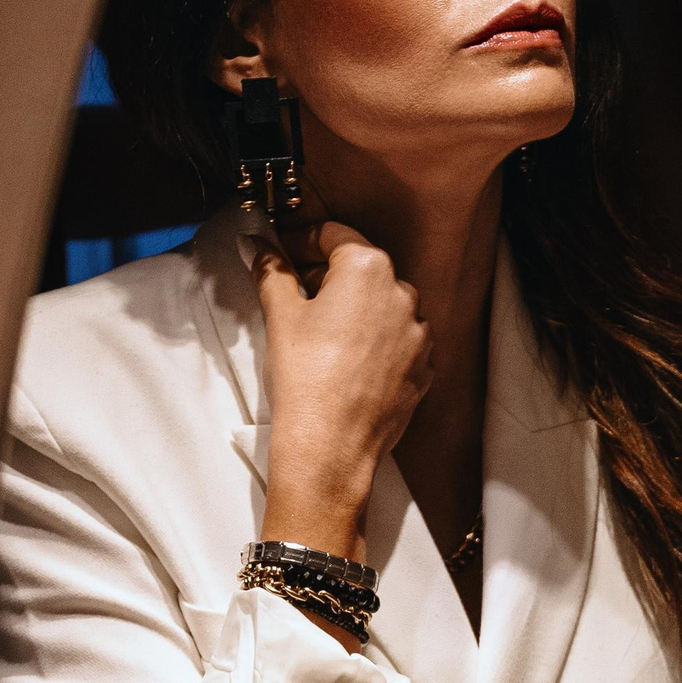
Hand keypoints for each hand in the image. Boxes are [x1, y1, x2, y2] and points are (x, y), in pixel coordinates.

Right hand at [255, 222, 432, 558]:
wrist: (332, 447)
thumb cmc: (306, 379)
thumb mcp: (281, 316)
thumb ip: (272, 271)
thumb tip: (257, 246)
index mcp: (369, 269)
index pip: (334, 235)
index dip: (303, 242)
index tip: (284, 254)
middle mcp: (404, 294)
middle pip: (362, 269)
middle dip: (328, 276)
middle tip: (294, 295)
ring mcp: (420, 333)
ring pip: (382, 306)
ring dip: (354, 309)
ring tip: (320, 335)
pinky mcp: (424, 367)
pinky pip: (397, 341)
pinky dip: (374, 341)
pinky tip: (345, 362)